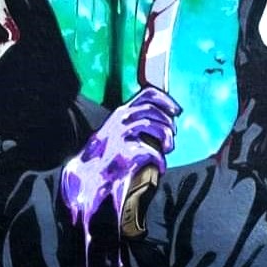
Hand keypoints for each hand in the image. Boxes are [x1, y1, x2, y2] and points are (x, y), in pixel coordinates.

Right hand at [60, 87, 180, 234]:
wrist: (89, 173)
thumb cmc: (108, 153)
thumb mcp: (121, 131)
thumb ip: (138, 121)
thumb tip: (166, 120)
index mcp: (122, 111)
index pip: (147, 94)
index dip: (166, 100)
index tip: (177, 110)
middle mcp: (121, 118)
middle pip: (152, 110)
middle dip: (167, 123)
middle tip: (173, 136)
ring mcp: (121, 133)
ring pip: (153, 126)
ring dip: (166, 138)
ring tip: (168, 149)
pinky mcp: (123, 151)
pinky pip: (151, 152)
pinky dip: (160, 160)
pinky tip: (161, 167)